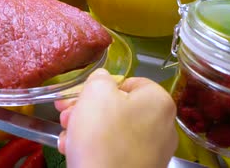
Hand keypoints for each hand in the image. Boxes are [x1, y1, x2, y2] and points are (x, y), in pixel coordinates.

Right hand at [55, 69, 177, 167]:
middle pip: (119, 107)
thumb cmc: (102, 137)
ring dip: (86, 128)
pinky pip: (115, 150)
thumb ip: (100, 78)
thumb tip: (103, 79)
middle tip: (66, 113)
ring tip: (67, 134)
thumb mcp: (96, 93)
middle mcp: (163, 126)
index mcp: (158, 101)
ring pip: (113, 129)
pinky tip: (73, 149)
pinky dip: (94, 148)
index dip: (101, 86)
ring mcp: (153, 151)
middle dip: (87, 108)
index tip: (80, 93)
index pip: (130, 81)